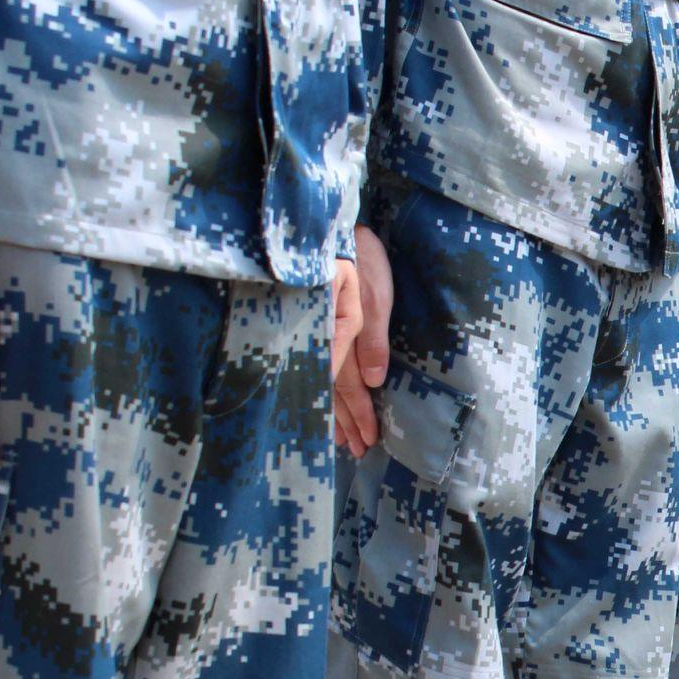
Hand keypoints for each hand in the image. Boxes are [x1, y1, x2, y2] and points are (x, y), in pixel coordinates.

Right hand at [333, 226, 392, 456]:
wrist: (322, 227)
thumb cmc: (356, 258)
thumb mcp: (372, 295)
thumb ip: (368, 339)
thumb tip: (373, 381)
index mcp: (338, 336)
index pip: (348, 386)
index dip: (358, 415)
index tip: (369, 441)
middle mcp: (320, 340)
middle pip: (332, 391)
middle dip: (345, 422)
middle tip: (356, 452)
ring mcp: (310, 334)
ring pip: (320, 381)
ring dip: (330, 412)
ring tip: (338, 441)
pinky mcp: (306, 326)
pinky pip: (312, 365)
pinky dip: (317, 389)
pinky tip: (317, 403)